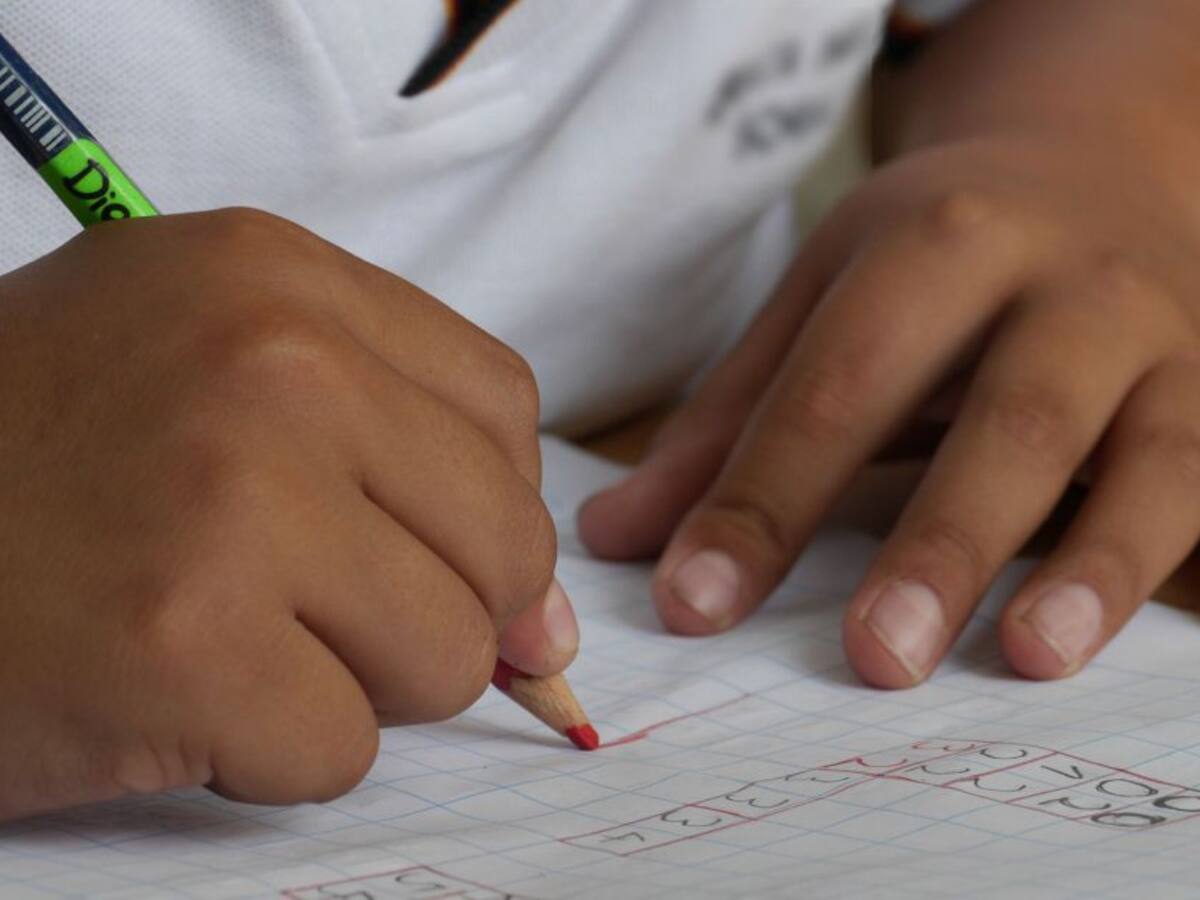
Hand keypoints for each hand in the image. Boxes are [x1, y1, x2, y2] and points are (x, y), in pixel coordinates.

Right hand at [0, 209, 574, 819]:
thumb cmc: (40, 456)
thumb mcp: (214, 379)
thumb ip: (399, 466)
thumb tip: (550, 625)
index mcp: (278, 279)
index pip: (503, 409)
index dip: (486, 504)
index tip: (434, 553)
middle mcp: (273, 364)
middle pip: (504, 539)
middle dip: (438, 610)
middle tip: (321, 613)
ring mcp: (234, 501)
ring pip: (448, 654)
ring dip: (360, 684)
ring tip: (244, 646)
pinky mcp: (185, 646)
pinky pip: (341, 749)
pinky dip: (274, 755)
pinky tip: (182, 700)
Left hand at [579, 136, 1199, 685]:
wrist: (1091, 165)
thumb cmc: (934, 254)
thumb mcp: (822, 302)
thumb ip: (728, 423)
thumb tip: (613, 536)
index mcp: (933, 243)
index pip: (835, 385)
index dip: (761, 499)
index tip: (693, 604)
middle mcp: (1061, 280)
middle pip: (1003, 415)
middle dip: (936, 541)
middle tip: (871, 659)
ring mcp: (1158, 338)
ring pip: (1139, 455)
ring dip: (1087, 565)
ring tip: (1024, 660)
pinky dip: (1154, 563)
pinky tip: (1096, 639)